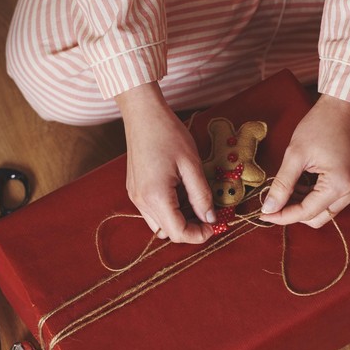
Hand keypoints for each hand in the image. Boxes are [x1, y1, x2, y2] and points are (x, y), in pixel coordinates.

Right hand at [115, 82, 215, 242]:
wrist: (143, 115)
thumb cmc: (168, 134)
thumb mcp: (191, 165)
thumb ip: (201, 196)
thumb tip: (210, 219)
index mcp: (156, 196)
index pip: (178, 233)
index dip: (199, 235)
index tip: (215, 225)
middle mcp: (142, 201)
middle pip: (168, 233)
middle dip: (191, 229)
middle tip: (208, 213)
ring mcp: (135, 197)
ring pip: (160, 225)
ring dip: (179, 220)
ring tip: (194, 200)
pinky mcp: (134, 190)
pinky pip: (153, 212)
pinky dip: (169, 210)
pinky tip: (180, 192)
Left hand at [260, 94, 349, 227]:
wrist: (342, 106)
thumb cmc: (320, 124)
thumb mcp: (295, 154)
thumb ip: (282, 185)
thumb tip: (269, 209)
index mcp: (340, 184)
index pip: (307, 212)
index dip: (283, 216)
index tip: (265, 214)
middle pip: (319, 218)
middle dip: (295, 212)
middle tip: (275, 201)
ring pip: (327, 211)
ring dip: (306, 203)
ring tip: (291, 186)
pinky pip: (335, 200)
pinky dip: (317, 196)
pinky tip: (305, 182)